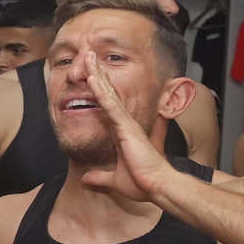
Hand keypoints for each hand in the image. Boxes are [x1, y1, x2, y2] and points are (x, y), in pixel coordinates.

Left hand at [77, 51, 175, 202]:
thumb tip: (86, 179)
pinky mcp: (126, 127)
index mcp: (121, 133)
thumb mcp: (114, 180)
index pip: (106, 107)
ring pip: (107, 94)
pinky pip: (110, 106)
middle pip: (107, 94)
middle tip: (89, 57)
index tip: (90, 76)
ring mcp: (125, 124)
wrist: (157, 186)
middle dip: (98, 75)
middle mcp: (124, 124)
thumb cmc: (142, 182)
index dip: (98, 91)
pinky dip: (100, 92)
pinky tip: (92, 79)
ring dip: (97, 76)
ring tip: (88, 58)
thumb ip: (100, 177)